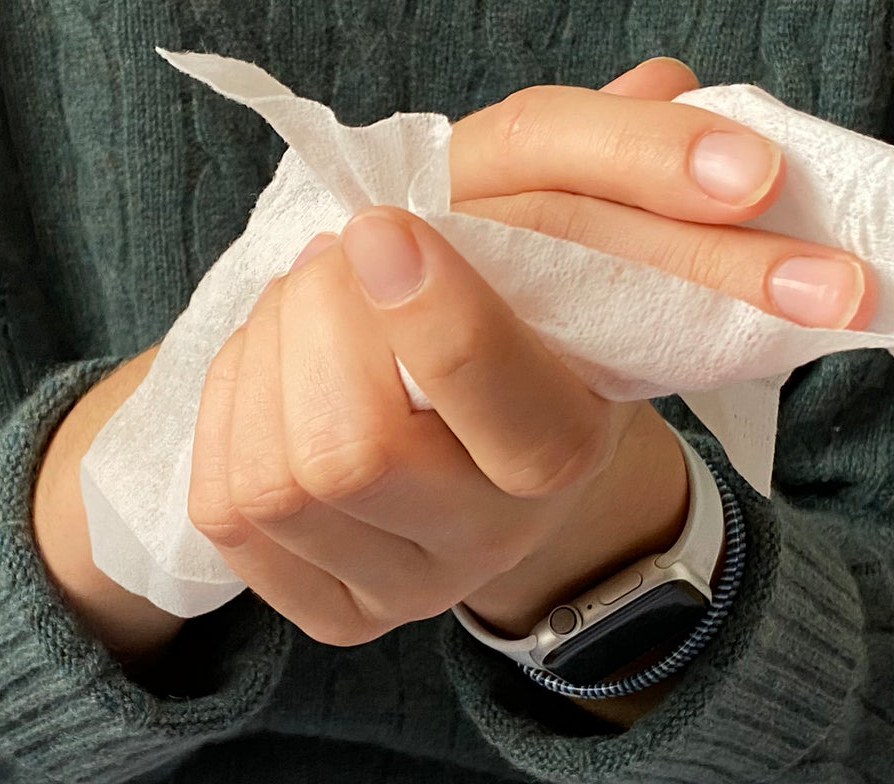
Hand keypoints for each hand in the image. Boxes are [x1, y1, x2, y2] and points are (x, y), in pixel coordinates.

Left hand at [186, 58, 877, 647]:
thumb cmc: (522, 324)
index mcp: (566, 448)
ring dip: (266, 359)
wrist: (482, 449)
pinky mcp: (327, 610)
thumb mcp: (570, 244)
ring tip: (307, 306)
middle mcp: (487, 539)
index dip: (434, 319)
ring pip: (279, 481)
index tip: (382, 227)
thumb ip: (609, 164)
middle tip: (338, 254)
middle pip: (354, 452)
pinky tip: (274, 374)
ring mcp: (401, 588)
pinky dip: (231, 414)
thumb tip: (662, 82)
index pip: (501, 407)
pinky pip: (230, 509)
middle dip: (316, 324)